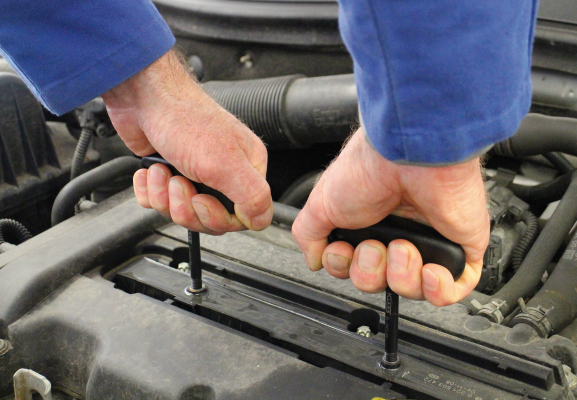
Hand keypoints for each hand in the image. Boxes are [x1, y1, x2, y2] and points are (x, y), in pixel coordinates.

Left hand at [101, 50, 271, 233]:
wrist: (143, 97)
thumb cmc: (184, 119)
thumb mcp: (225, 164)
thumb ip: (252, 196)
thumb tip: (262, 220)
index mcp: (246, 168)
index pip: (242, 216)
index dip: (218, 217)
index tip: (203, 200)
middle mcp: (223, 172)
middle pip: (209, 218)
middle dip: (186, 207)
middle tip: (180, 184)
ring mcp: (195, 174)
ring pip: (182, 211)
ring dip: (165, 196)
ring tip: (162, 171)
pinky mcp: (169, 174)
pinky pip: (159, 202)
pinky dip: (150, 190)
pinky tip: (150, 172)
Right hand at [292, 129, 488, 305]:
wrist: (412, 155)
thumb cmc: (370, 169)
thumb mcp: (322, 201)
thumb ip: (310, 233)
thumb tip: (314, 260)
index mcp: (368, 224)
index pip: (354, 267)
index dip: (346, 268)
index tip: (344, 252)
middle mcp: (397, 234)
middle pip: (379, 282)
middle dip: (372, 272)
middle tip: (375, 247)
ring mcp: (428, 242)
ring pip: (411, 289)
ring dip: (401, 275)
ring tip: (404, 247)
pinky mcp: (459, 248)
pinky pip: (450, 291)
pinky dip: (437, 291)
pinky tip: (428, 270)